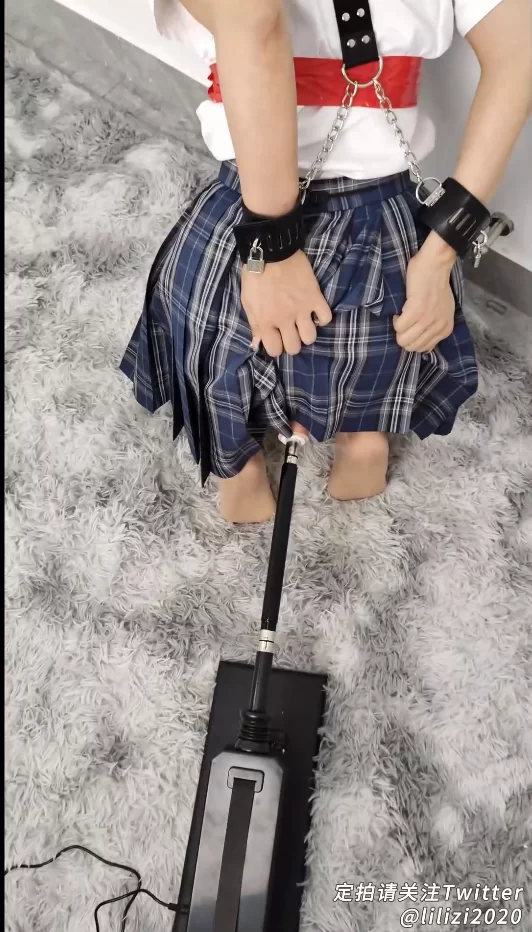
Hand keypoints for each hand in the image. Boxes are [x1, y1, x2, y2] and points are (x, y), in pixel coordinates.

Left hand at [241, 250, 331, 356]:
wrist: (271, 250)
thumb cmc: (255, 276)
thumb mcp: (247, 301)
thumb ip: (254, 324)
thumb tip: (258, 344)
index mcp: (265, 321)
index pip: (274, 350)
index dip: (276, 346)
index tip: (276, 338)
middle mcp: (284, 320)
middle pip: (294, 348)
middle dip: (292, 342)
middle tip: (290, 332)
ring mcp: (302, 309)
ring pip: (310, 337)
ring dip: (307, 333)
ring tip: (303, 324)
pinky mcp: (315, 297)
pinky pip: (326, 318)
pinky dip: (322, 318)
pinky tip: (315, 312)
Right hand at [393, 233, 456, 353]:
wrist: (435, 265)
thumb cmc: (436, 285)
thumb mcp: (443, 311)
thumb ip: (435, 327)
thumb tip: (424, 346)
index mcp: (446, 329)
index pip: (423, 349)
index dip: (412, 338)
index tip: (412, 326)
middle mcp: (438, 327)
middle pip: (411, 347)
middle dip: (403, 336)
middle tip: (404, 322)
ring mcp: (427, 319)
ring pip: (403, 339)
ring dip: (398, 328)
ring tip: (402, 316)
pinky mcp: (416, 311)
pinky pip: (399, 326)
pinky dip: (396, 320)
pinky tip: (400, 311)